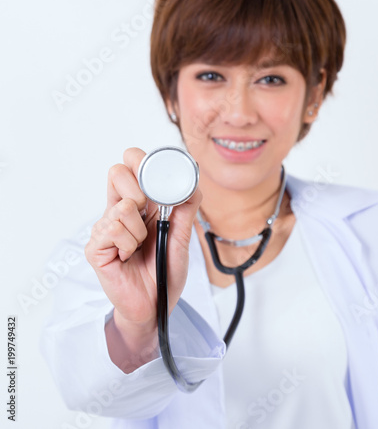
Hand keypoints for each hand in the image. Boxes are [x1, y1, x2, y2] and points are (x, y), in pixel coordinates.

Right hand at [85, 147, 201, 337]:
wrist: (155, 305)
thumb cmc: (164, 272)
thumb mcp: (182, 238)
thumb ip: (186, 211)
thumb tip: (193, 184)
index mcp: (140, 205)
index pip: (130, 167)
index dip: (140, 161)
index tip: (156, 173)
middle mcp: (120, 211)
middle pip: (116, 171)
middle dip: (139, 190)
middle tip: (149, 215)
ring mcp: (105, 227)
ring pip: (122, 205)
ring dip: (140, 230)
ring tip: (140, 246)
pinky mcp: (96, 245)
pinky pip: (113, 229)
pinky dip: (129, 244)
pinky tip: (128, 256)